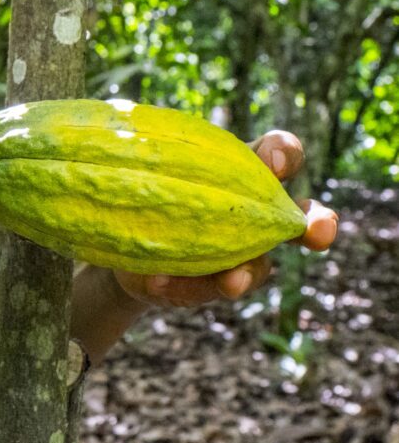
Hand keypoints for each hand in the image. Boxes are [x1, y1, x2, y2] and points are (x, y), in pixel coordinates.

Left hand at [113, 130, 339, 307]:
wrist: (124, 242)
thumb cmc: (150, 187)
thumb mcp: (153, 167)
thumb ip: (160, 166)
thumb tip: (144, 164)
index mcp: (246, 171)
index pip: (278, 152)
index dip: (283, 154)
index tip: (274, 164)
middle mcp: (255, 215)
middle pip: (302, 216)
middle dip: (317, 222)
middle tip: (318, 232)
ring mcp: (239, 255)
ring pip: (258, 268)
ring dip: (246, 275)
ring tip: (232, 282)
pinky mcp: (210, 286)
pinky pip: (203, 291)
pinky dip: (183, 288)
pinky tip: (161, 282)